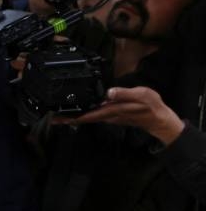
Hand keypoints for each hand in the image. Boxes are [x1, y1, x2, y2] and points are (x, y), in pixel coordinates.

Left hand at [68, 86, 185, 145]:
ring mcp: (109, 117)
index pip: (87, 115)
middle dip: (69, 118)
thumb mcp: (140, 95)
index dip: (72, 117)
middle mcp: (107, 116)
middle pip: (84, 118)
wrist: (158, 118)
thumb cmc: (150, 106)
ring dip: (75, 116)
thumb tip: (108, 92)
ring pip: (88, 117)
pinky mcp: (112, 115)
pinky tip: (80, 110)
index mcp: (111, 111)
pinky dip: (85, 113)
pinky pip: (95, 115)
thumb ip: (123, 93)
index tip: (58, 118)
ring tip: (61, 114)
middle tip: (53, 117)